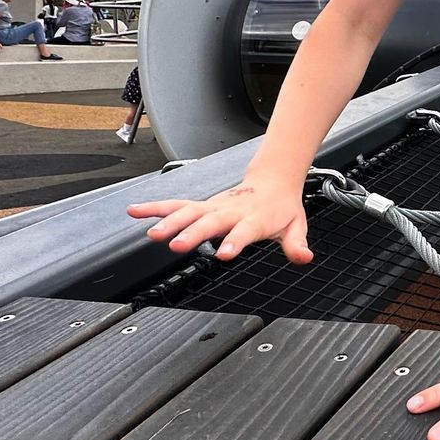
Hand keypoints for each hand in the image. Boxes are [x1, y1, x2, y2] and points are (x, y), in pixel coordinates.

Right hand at [126, 180, 311, 261]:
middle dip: (192, 233)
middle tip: (177, 246)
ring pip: (188, 212)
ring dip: (169, 222)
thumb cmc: (282, 208)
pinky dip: (155, 207)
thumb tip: (305, 257)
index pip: (244, 231)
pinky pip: (176, 205)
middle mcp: (230, 211)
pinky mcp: (202, 205)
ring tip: (152, 234)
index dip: (235, 242)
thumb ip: (297, 244)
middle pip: (210, 222)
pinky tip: (135, 211)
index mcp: (254, 218)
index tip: (223, 254)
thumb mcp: (296, 227)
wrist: (274, 181)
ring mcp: (214, 207)